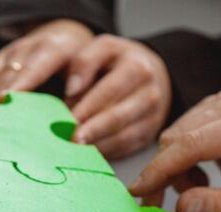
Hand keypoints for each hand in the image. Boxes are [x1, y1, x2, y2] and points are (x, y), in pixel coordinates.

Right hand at [0, 19, 92, 101]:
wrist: (63, 43)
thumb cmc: (75, 71)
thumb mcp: (86, 80)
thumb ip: (76, 101)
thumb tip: (68, 130)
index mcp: (55, 48)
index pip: (36, 65)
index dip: (21, 83)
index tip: (6, 101)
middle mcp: (27, 48)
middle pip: (5, 74)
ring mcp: (6, 54)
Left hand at [68, 35, 170, 157]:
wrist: (146, 74)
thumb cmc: (113, 62)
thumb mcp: (99, 49)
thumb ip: (83, 62)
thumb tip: (72, 89)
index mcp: (137, 66)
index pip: (109, 89)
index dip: (88, 105)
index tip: (68, 116)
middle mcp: (149, 93)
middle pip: (117, 116)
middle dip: (92, 129)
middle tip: (70, 138)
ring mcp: (152, 116)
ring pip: (122, 136)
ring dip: (96, 143)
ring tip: (73, 147)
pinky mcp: (147, 134)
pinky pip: (124, 147)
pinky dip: (103, 150)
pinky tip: (84, 153)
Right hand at [129, 90, 220, 211]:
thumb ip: (217, 208)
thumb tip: (180, 206)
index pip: (192, 144)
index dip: (161, 169)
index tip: (138, 191)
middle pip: (177, 138)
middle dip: (166, 175)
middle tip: (162, 205)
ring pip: (173, 137)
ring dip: (175, 170)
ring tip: (200, 189)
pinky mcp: (212, 108)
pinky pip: (179, 135)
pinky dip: (181, 161)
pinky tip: (202, 175)